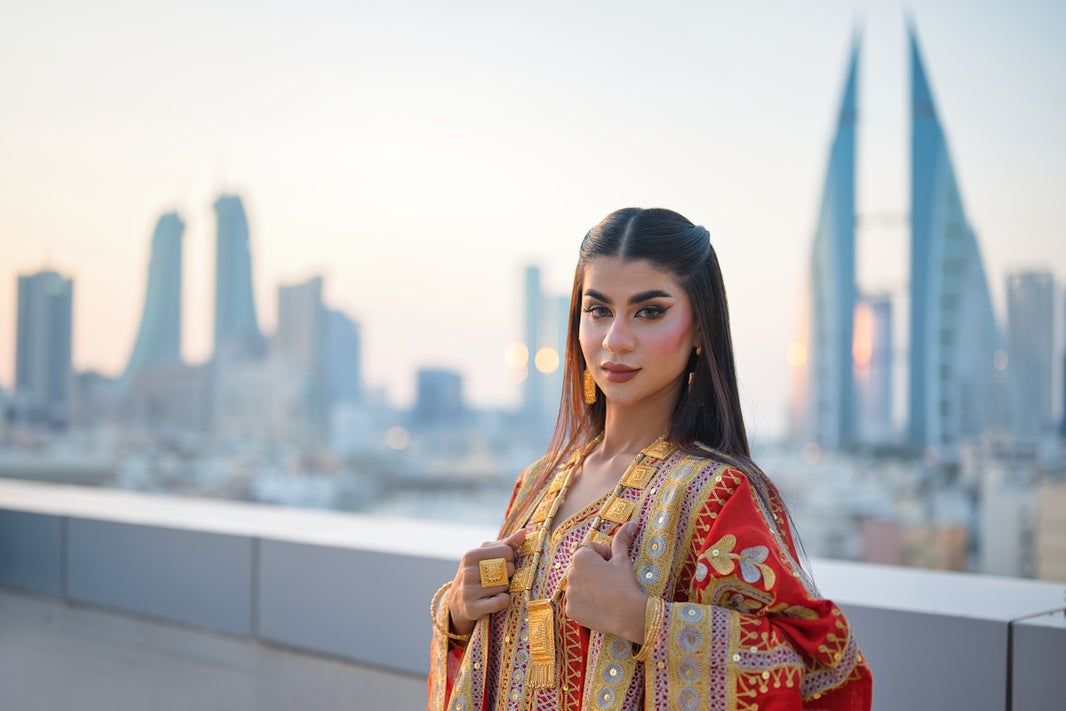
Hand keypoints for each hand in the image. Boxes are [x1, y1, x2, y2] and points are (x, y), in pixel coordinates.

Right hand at [447, 528, 526, 636]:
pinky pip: (500, 602)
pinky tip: (497, 599)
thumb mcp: (487, 556)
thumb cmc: (478, 573)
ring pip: (504, 587)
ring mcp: (468, 591)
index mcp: (471, 555)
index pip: (506, 552)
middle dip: (509, 575)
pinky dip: (504, 601)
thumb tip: (524, 532)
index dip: (509, 559)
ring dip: (505, 589)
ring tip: (495, 589)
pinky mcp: (472, 608)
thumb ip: (506, 544)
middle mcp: (467, 572)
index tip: (501, 564)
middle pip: (507, 569)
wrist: (457, 601)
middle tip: (499, 578)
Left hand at [564, 522, 646, 642]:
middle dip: (594, 570)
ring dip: (588, 586)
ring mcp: (568, 593)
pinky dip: (585, 602)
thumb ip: (622, 539)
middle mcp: (570, 573)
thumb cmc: (625, 584)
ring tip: (606, 594)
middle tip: (611, 580)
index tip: (613, 565)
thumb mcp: (623, 559)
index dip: (604, 555)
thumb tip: (632, 522)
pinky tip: (599, 605)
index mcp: (580, 557)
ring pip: (578, 584)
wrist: (629, 615)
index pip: (589, 548)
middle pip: (582, 566)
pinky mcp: (569, 610)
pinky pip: (576, 601)